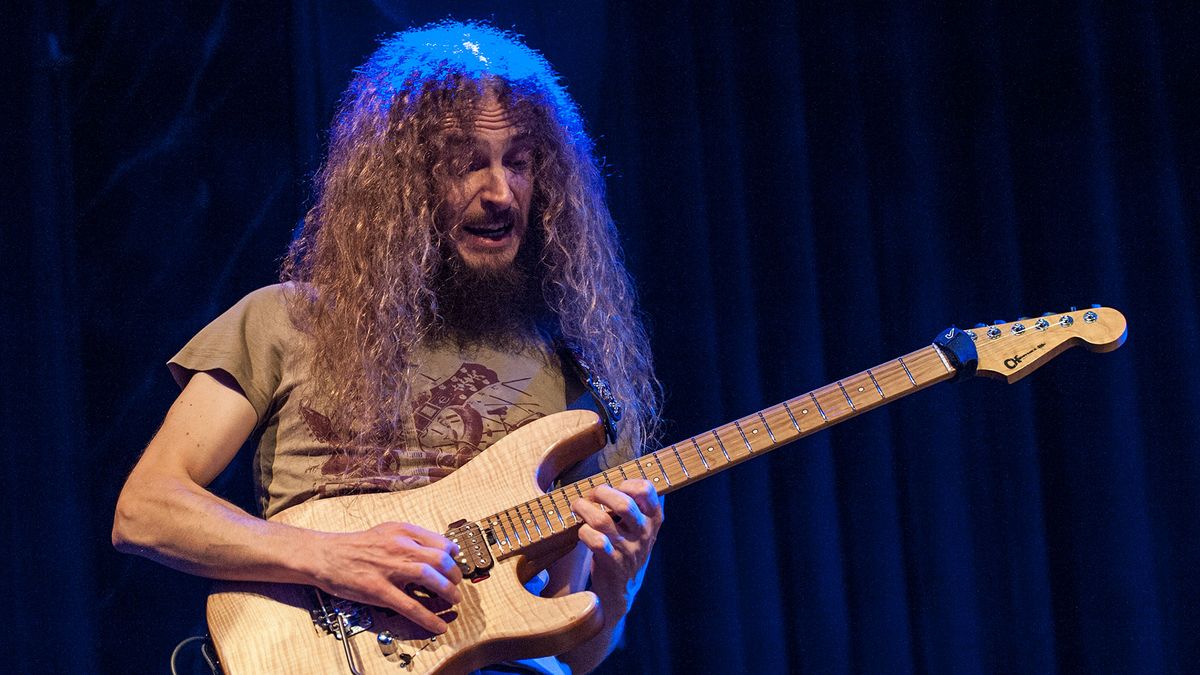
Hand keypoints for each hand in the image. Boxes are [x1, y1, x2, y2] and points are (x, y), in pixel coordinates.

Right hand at [309, 522, 462, 633]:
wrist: (326, 555)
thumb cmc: (357, 545)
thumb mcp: (387, 531)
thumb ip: (412, 538)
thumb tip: (441, 548)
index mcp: (403, 531)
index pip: (441, 542)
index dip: (454, 555)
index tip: (457, 563)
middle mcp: (399, 547)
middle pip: (440, 559)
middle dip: (455, 574)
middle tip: (456, 584)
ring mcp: (389, 569)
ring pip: (430, 579)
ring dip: (447, 592)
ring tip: (453, 600)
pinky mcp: (379, 590)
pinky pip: (409, 606)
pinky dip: (428, 618)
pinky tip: (438, 625)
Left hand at [570, 480, 663, 618]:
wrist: (622, 590)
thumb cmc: (625, 548)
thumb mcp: (637, 526)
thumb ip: (632, 503)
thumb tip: (611, 477)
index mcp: (653, 519)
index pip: (647, 489)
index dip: (626, 482)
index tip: (615, 486)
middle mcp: (644, 533)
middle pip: (623, 504)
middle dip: (600, 493)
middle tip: (591, 494)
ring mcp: (629, 550)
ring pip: (603, 521)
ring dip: (585, 509)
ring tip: (577, 506)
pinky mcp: (613, 564)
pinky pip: (596, 542)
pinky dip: (584, 532)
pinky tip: (582, 531)